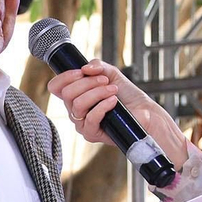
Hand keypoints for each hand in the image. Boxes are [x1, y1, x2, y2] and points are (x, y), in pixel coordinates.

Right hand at [45, 60, 186, 164]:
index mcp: (75, 95)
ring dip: (97, 92)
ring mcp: (82, 123)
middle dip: (87, 83)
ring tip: (112, 90)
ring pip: (78, 104)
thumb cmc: (128, 96)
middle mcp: (75, 110)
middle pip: (67, 94)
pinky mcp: (92, 134)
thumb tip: (85, 68)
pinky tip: (113, 101)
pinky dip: (103, 105)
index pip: (56, 87)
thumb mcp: (111, 74)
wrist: (144, 112)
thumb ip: (97, 66)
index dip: (65, 77)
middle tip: (105, 80)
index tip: (80, 72)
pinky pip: (90, 118)